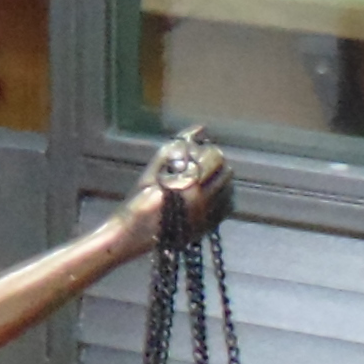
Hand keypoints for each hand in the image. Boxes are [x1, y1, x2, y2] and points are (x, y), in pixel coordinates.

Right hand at [142, 128, 231, 243]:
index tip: (192, 153)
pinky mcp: (208, 228)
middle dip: (214, 164)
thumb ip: (174, 149)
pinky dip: (222, 196)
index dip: (205, 151)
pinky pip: (227, 206)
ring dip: (219, 180)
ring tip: (202, 180)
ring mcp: (208, 217)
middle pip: (226, 172)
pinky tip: (208, 194)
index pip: (213, 158)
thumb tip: (199, 128)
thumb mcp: (152, 171)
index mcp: (187, 186)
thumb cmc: (138, 200)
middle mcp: (203, 203)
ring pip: (230, 189)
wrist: (134, 235)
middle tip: (197, 165)